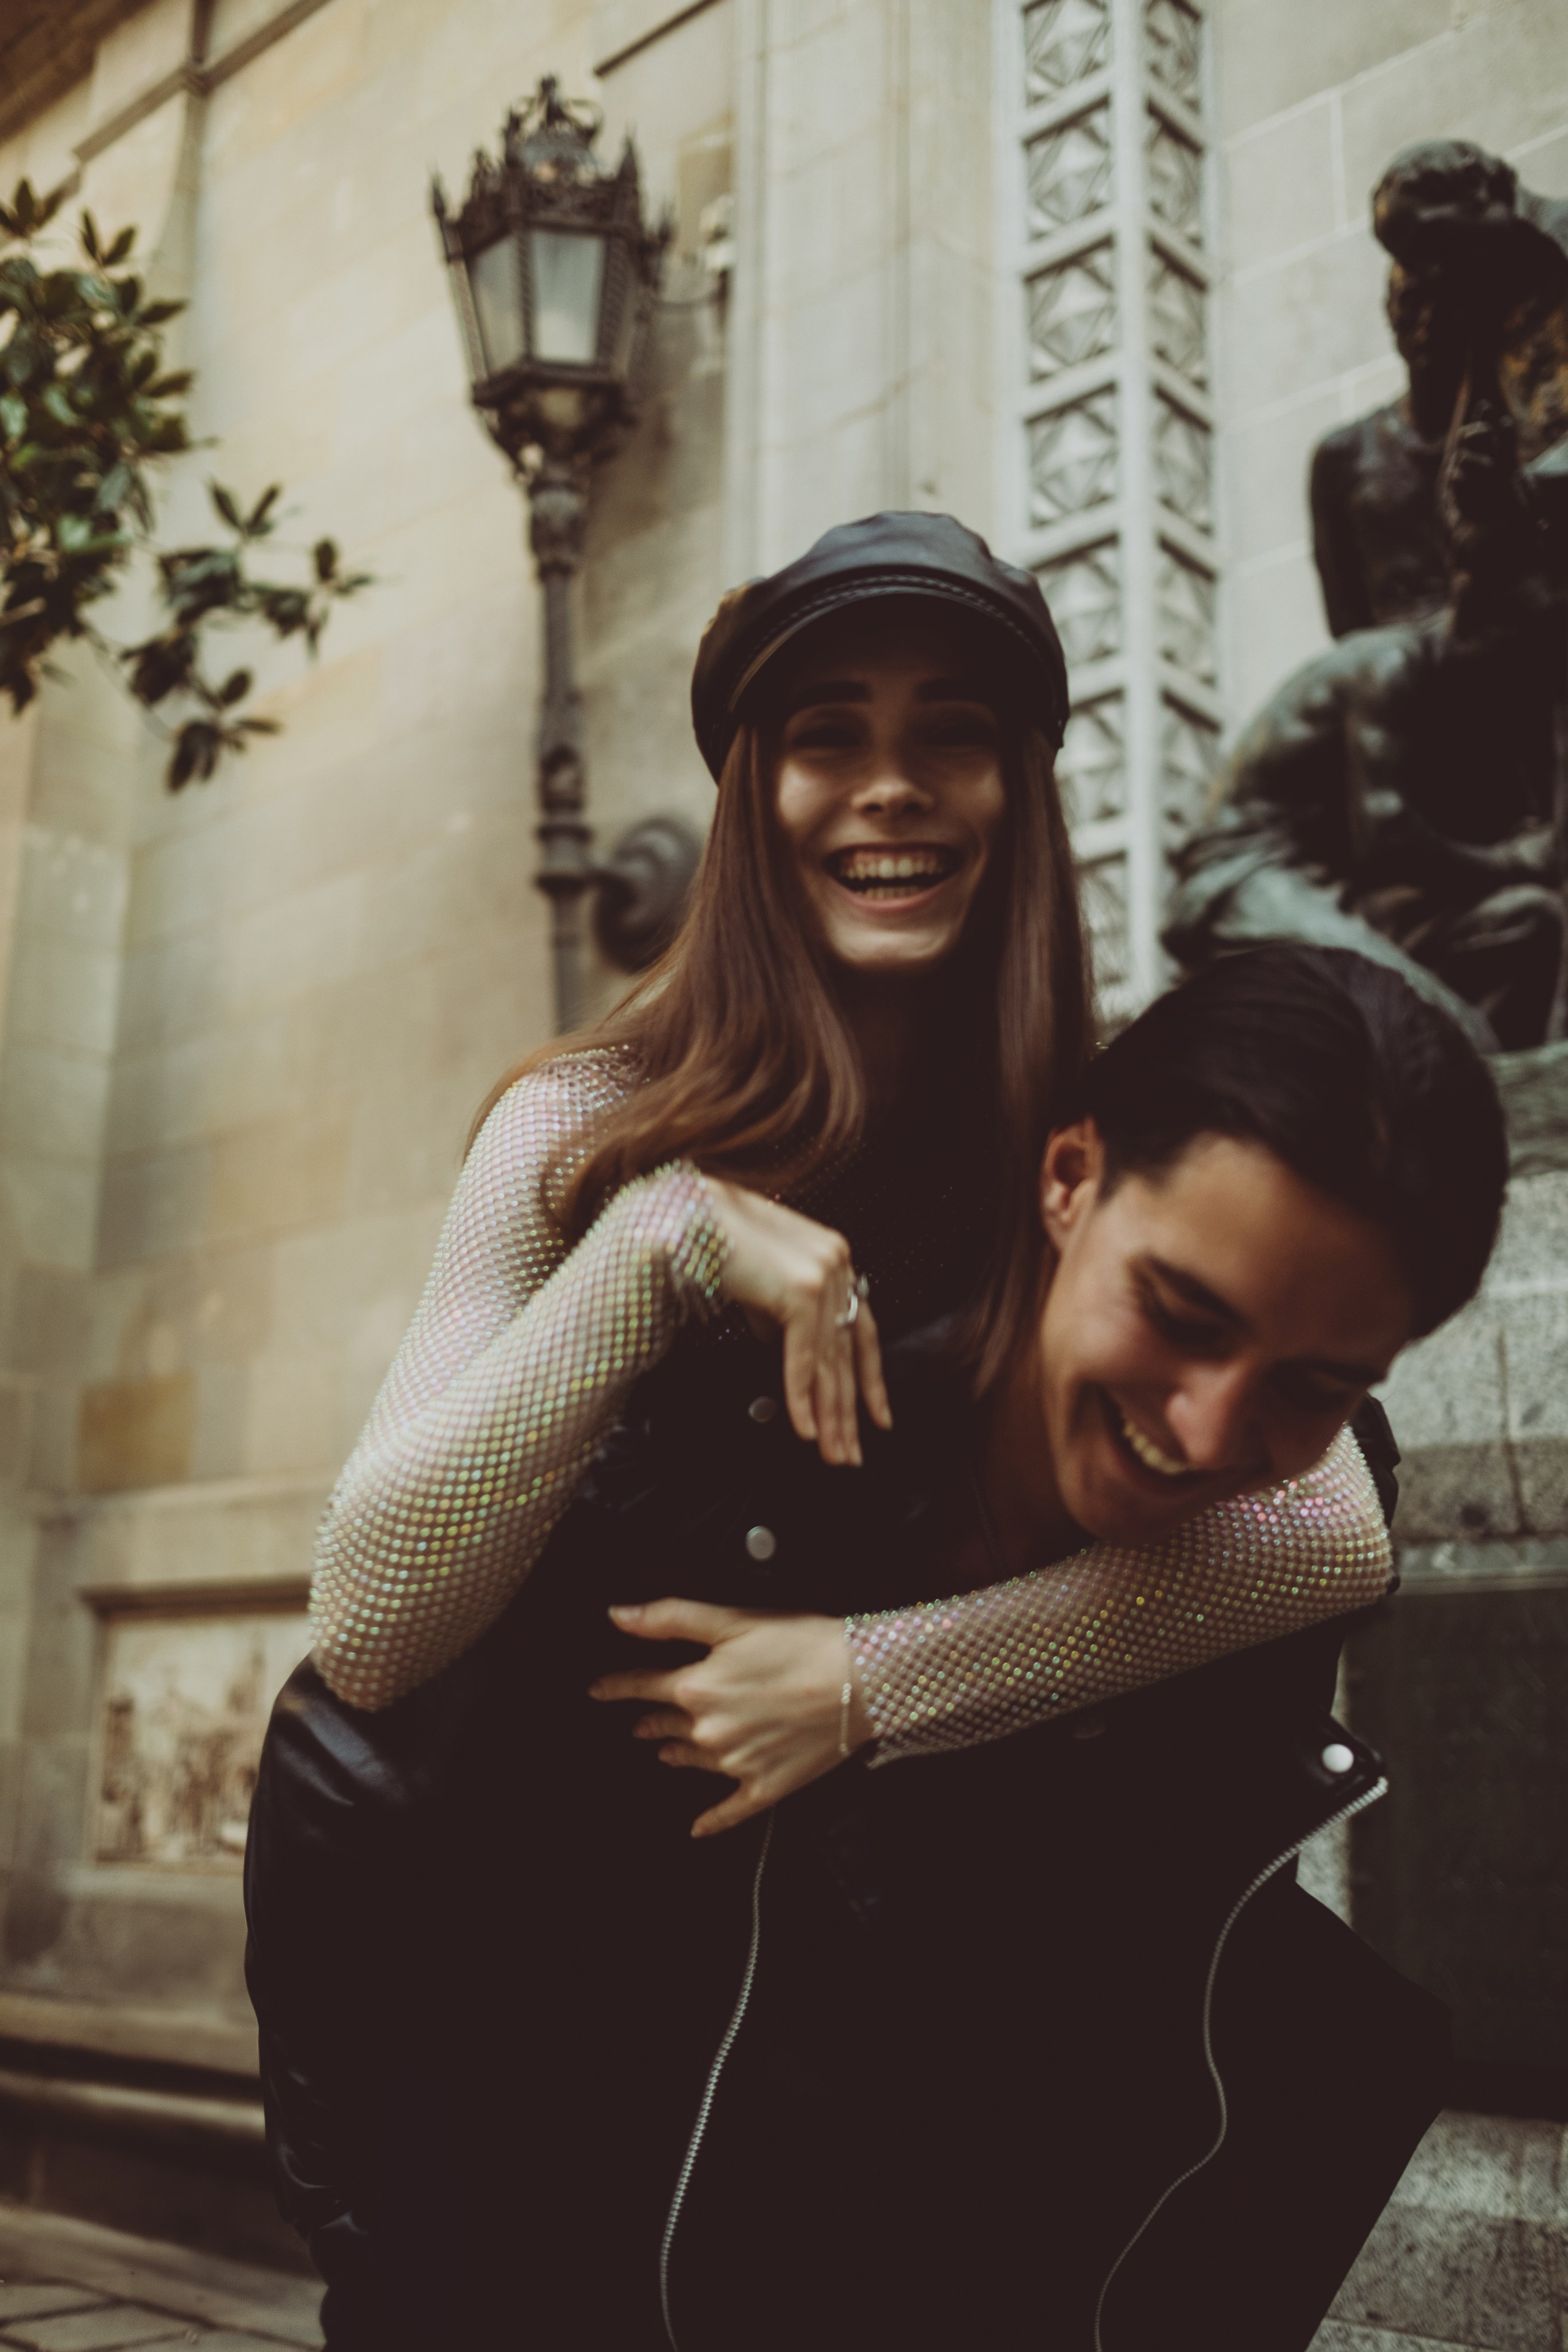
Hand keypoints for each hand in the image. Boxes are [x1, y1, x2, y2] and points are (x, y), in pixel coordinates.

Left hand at [588, 1598, 872, 1837]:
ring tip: (665, 1753)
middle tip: (640, 1723)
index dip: (616, 1686)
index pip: (641, 1685)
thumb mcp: (731, 1619)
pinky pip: (729, 1810)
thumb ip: (670, 1618)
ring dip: (675, 1754)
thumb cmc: (800, 1642)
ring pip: (691, 1761)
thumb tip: (616, 1614)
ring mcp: (735, 1764)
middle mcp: (707, 1730)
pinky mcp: (765, 1786)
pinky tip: (698, 1828)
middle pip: (665, 1726)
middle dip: (650, 1722)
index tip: (597, 1690)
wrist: (860, 1680)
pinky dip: (711, 1819)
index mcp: (695, 1686)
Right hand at [703, 1179, 890, 1465]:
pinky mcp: (802, 1288)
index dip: (870, 1379)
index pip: (862, 1331)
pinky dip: (802, 1396)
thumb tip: (785, 1348)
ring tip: (832, 1454)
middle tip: (851, 1453)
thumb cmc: (718, 1245)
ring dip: (829, 1414)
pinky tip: (805, 1429)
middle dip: (847, 1410)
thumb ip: (781, 1314)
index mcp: (835, 1260)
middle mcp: (838, 1264)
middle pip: (847, 1354)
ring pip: (829, 1361)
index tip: (878, 1417)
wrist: (687, 1217)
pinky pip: (804, 1356)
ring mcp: (824, 1274)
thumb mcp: (763, 1285)